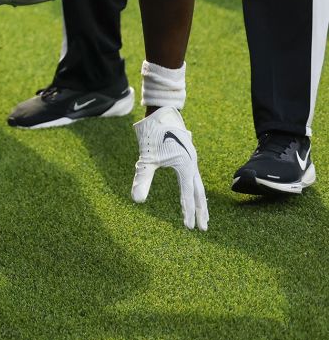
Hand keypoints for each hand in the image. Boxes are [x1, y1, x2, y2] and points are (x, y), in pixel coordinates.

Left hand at [131, 106, 208, 230]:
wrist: (162, 111)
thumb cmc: (153, 133)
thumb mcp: (146, 158)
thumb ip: (143, 179)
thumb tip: (136, 201)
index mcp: (185, 166)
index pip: (188, 195)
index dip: (188, 212)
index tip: (189, 228)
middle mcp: (192, 164)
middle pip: (199, 193)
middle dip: (201, 211)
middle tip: (203, 229)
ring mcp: (191, 159)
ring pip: (199, 185)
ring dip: (201, 201)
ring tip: (203, 216)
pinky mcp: (187, 155)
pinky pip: (194, 176)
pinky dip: (196, 188)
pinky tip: (193, 193)